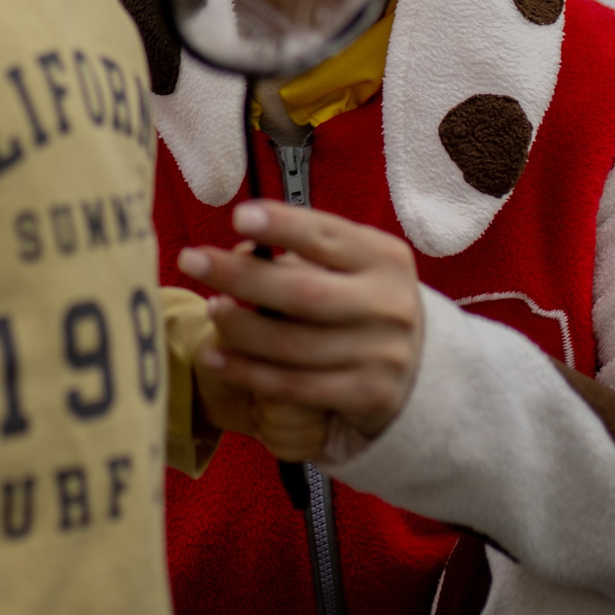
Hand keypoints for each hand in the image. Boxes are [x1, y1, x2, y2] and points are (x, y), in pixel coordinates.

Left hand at [177, 201, 424, 457]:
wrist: (423, 371)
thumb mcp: (354, 269)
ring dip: (240, 329)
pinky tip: (216, 357)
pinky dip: (248, 372)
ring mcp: (382, 355)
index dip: (283, 226)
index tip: (237, 217)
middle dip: (241, 276)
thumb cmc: (364, 303)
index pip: (328, 236)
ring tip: (210, 311)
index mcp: (385, 259)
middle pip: (303, 292)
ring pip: (293, 345)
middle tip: (191, 260)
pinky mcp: (367, 396)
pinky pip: (294, 387)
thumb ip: (308, 256)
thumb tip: (241, 250)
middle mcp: (389, 305)